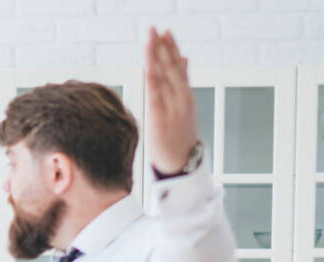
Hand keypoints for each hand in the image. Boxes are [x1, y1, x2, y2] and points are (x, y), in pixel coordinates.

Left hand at [145, 27, 199, 174]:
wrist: (183, 162)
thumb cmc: (180, 133)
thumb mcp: (184, 105)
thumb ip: (182, 81)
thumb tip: (184, 58)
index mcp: (185, 93)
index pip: (178, 65)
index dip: (170, 47)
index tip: (164, 31)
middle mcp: (181, 98)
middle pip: (171, 68)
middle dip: (162, 47)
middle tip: (154, 28)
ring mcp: (172, 108)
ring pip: (164, 78)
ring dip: (156, 58)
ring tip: (151, 40)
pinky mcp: (160, 120)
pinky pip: (156, 97)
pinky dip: (153, 82)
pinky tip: (147, 68)